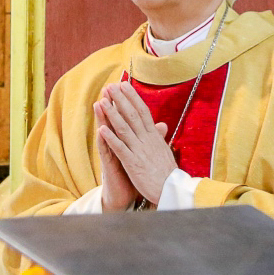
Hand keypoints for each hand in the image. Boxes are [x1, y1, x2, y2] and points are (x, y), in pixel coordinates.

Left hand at [97, 82, 176, 205]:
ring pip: (124, 128)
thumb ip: (159, 136)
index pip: (142, 111)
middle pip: (132, 115)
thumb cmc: (167, 171)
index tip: (124, 85)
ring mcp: (139, 150)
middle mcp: (146, 140)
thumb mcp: (165, 149)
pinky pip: (120, 148)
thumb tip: (161, 125)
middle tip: (110, 86)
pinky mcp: (133, 163)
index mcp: (154, 136)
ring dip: (112, 114)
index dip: (132, 97)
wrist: (172, 189)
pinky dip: (111, 138)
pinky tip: (101, 129)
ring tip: (102, 102)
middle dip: (120, 100)